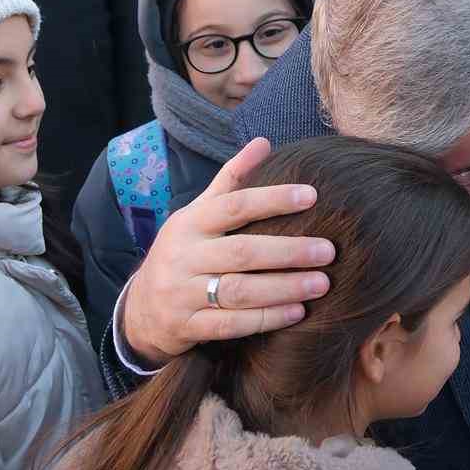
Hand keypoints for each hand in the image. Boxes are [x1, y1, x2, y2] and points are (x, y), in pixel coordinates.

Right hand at [121, 138, 333, 368]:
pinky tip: (297, 312)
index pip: (234, 205)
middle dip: (289, 251)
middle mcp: (184, 257)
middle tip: (328, 251)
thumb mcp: (198, 213)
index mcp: (190, 223)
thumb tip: (263, 142)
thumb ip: (231, 180)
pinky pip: (232, 325)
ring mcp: (183, 294)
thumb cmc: (183, 252)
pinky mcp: (188, 327)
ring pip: (239, 292)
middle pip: (242, 252)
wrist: (141, 310)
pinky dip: (266, 319)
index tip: (311, 195)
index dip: (273, 199)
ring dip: (284, 288)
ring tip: (322, 284)